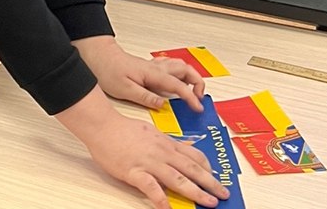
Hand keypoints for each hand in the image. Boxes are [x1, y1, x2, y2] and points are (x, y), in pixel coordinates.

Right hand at [57, 86, 226, 208]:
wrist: (101, 125)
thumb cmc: (121, 128)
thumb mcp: (148, 131)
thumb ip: (163, 142)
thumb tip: (177, 149)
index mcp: (165, 142)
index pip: (192, 154)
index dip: (206, 167)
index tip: (215, 176)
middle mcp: (161, 152)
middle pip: (191, 168)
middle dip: (210, 182)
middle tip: (224, 194)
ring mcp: (149, 162)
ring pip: (177, 178)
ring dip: (196, 192)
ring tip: (209, 203)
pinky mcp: (134, 171)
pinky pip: (151, 187)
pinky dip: (161, 199)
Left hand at [74, 35, 204, 111]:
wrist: (98, 54)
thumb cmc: (108, 69)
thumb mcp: (124, 88)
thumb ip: (145, 96)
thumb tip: (162, 104)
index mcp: (153, 74)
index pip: (179, 86)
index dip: (191, 98)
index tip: (198, 108)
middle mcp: (156, 68)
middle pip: (186, 70)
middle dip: (198, 83)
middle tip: (199, 99)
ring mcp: (154, 66)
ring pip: (180, 67)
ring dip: (191, 77)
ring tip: (193, 93)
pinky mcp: (149, 67)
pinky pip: (171, 68)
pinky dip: (180, 75)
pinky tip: (177, 84)